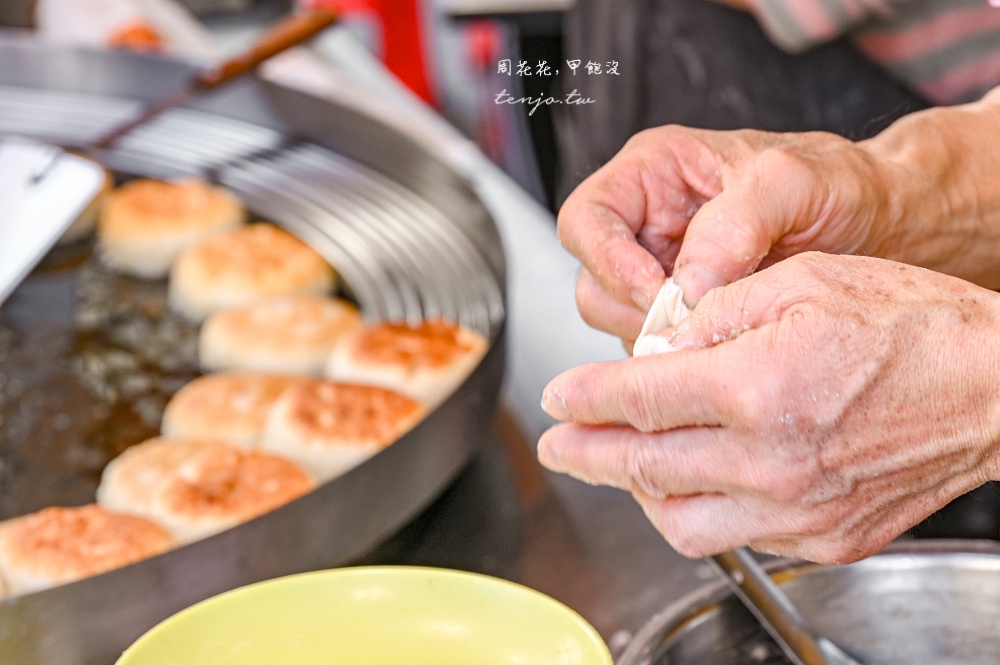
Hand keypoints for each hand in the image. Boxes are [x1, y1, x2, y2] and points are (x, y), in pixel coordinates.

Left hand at [538, 252, 999, 563]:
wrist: (995, 390)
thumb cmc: (912, 324)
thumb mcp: (803, 281)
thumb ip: (716, 313)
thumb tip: (660, 343)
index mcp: (759, 385)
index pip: (639, 398)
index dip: (584, 398)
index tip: (554, 398)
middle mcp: (771, 458)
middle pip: (643, 465)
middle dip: (586, 452)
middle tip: (556, 446)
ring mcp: (797, 507)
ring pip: (678, 519)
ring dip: (634, 492)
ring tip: (616, 465)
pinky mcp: (823, 536)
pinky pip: (732, 537)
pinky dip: (694, 514)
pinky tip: (686, 487)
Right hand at [560, 126, 897, 346]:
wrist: (884, 225)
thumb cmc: (840, 185)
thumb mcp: (794, 183)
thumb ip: (734, 225)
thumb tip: (686, 284)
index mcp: (654, 172)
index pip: (586, 219)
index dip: (608, 262)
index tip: (657, 295)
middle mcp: (647, 222)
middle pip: (594, 281)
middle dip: (637, 312)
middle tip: (695, 326)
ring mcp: (661, 271)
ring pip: (619, 322)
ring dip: (662, 339)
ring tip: (723, 331)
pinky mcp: (682, 312)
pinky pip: (657, 345)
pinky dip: (684, 355)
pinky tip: (729, 344)